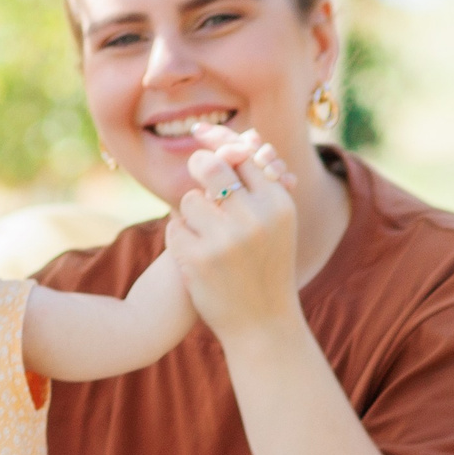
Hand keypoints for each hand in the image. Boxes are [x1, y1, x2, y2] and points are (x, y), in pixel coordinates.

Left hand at [162, 125, 302, 344]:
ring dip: (190, 213)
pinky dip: (179, 237)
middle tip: (197, 177)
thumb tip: (235, 141)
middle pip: (211, 165)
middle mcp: (256, 218)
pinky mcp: (199, 259)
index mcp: (279, 205)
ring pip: (189, 199)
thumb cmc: (265, 267)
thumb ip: (256, 186)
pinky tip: (194, 255)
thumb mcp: (275, 224)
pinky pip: (174, 227)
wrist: (262, 323)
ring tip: (206, 236)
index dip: (218, 139)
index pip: (243, 154)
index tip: (200, 131)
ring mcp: (226, 239)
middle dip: (198, 166)